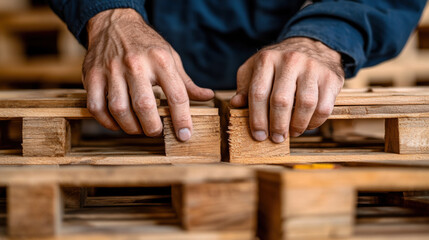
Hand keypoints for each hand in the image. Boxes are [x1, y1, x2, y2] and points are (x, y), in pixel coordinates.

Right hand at [83, 9, 213, 140]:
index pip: (177, 95)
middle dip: (152, 127)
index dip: (182, 120)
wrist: (114, 23)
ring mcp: (112, 70)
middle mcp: (136, 64)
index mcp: (161, 60)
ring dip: (130, 127)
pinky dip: (107, 122)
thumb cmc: (146, 45)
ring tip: (138, 129)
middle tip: (156, 131)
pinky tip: (117, 123)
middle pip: (145, 106)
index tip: (184, 135)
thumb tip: (208, 96)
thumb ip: (187, 82)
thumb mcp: (171, 58)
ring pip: (119, 109)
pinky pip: (96, 107)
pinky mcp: (92, 75)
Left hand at [230, 37, 343, 142]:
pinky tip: (307, 125)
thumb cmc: (278, 64)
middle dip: (277, 125)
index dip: (257, 119)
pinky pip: (323, 107)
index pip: (258, 93)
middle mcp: (290, 60)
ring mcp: (312, 67)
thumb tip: (236, 104)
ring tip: (291, 133)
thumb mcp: (256, 69)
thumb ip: (245, 86)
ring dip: (297, 125)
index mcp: (267, 59)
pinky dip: (315, 122)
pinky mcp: (330, 77)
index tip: (258, 135)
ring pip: (305, 104)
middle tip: (276, 138)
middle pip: (281, 101)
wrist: (311, 46)